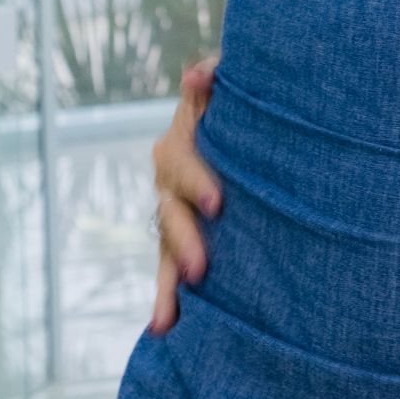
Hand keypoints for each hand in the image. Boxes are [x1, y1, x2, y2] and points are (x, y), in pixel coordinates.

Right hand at [150, 56, 221, 333]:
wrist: (235, 123)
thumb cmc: (234, 103)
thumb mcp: (225, 89)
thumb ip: (212, 82)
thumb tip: (202, 71)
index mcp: (178, 144)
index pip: (183, 165)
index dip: (197, 183)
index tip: (218, 204)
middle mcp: (169, 181)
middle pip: (171, 214)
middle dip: (185, 242)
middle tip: (201, 267)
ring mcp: (173, 212)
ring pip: (166, 248)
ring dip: (168, 281)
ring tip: (169, 315)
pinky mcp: (182, 238)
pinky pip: (170, 267)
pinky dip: (165, 296)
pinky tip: (163, 327)